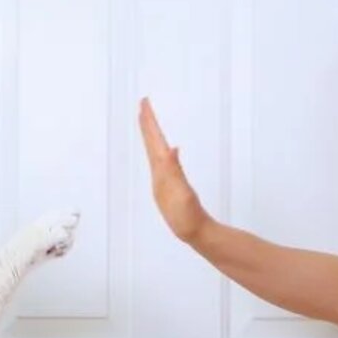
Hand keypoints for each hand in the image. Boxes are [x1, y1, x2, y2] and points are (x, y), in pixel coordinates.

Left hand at [138, 98, 210, 242]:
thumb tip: (171, 149)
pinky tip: (168, 150)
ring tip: (149, 121)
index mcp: (162, 172)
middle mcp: (160, 174)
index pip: (154, 142)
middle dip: (147, 124)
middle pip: (151, 144)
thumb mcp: (182, 192)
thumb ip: (175, 171)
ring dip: (152, 135)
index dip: (150, 122)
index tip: (144, 104)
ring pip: (155, 151)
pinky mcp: (171, 186)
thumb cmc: (187, 215)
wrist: (193, 232)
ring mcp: (164, 180)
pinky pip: (164, 162)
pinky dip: (163, 150)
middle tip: (143, 104)